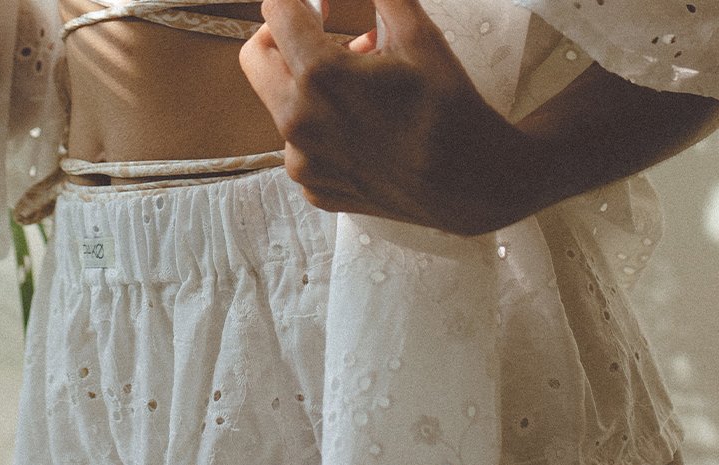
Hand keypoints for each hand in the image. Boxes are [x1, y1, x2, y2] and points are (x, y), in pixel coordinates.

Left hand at [239, 0, 534, 234]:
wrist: (467, 181)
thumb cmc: (446, 106)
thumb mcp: (415, 30)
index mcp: (318, 76)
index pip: (275, 13)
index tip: (323, 5)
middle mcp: (299, 123)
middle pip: (255, 60)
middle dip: (281, 39)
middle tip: (319, 36)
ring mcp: (304, 163)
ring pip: (281, 106)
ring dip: (309, 89)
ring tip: (361, 89)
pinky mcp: (314, 189)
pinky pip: (302, 146)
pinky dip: (325, 131)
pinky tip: (363, 131)